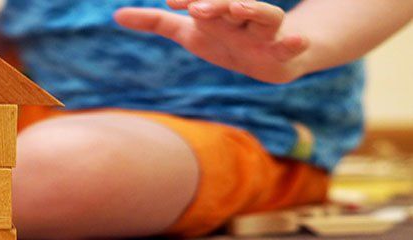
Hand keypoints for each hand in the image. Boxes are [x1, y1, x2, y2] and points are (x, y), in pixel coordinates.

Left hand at [114, 0, 309, 83]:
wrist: (269, 60)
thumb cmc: (224, 39)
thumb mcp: (188, 32)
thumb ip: (155, 22)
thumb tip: (117, 15)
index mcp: (220, 11)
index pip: (204, 1)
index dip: (189, 1)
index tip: (172, 2)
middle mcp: (243, 17)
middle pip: (232, 5)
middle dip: (217, 4)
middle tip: (198, 7)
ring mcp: (265, 33)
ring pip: (265, 17)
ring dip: (254, 10)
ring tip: (240, 6)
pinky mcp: (282, 53)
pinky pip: (291, 47)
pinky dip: (294, 42)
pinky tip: (296, 39)